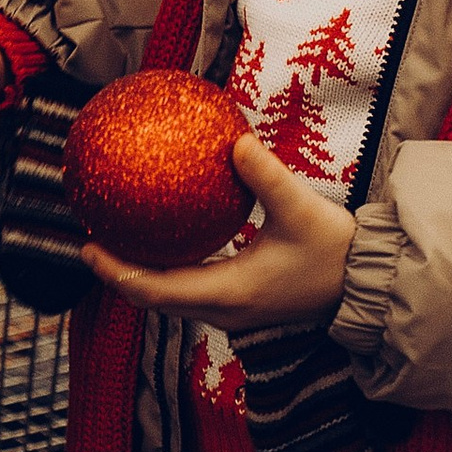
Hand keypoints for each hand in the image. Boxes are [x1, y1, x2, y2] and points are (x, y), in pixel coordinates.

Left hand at [84, 135, 355, 325]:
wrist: (364, 283)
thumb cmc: (335, 249)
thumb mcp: (301, 207)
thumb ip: (266, 174)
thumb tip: (235, 140)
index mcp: (228, 292)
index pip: (154, 289)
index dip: (116, 271)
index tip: (87, 246)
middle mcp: (223, 309)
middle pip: (152, 299)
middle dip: (118, 273)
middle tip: (91, 241)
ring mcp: (232, 311)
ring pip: (170, 299)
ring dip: (140, 275)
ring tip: (119, 241)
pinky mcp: (241, 304)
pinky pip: (190, 290)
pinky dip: (167, 272)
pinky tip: (167, 240)